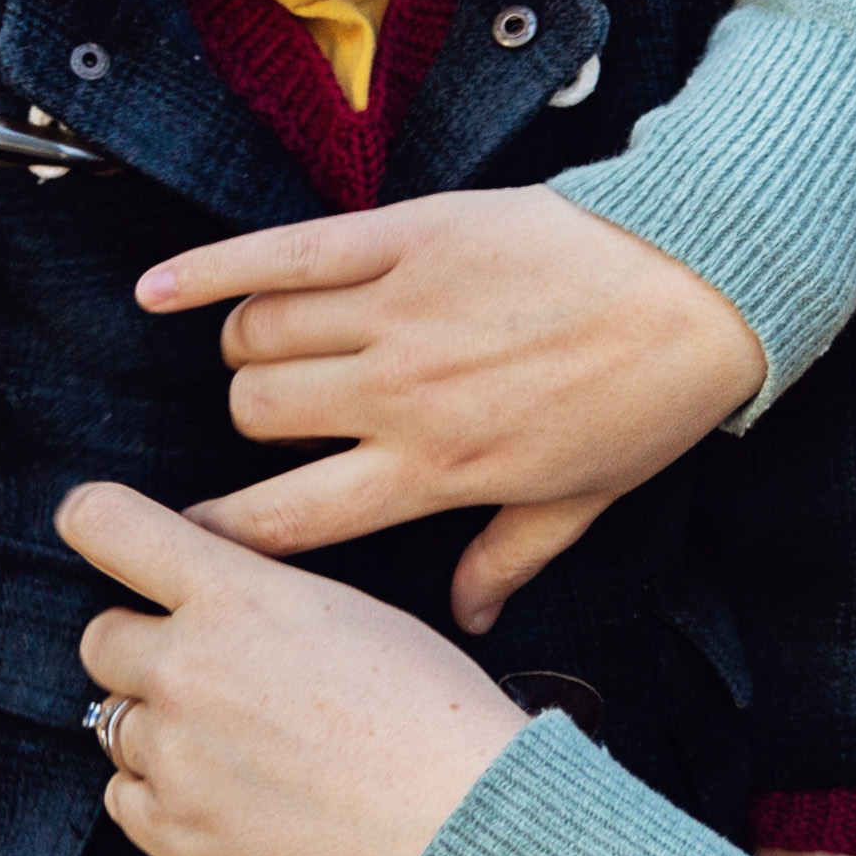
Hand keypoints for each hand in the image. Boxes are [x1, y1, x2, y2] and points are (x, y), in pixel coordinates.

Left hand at [61, 484, 532, 855]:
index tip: (90, 525)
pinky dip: (163, 794)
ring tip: (243, 747)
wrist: (457, 820)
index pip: (110, 528)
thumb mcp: (347, 611)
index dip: (93, 520)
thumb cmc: (429, 709)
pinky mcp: (173, 831)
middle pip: (101, 639)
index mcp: (235, 596)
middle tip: (206, 673)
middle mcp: (186, 667)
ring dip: (164, 729)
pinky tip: (230, 793)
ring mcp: (174, 755)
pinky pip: (125, 799)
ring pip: (116, 724)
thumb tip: (208, 601)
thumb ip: (256, 597)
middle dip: (143, 649)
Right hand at [145, 190, 774, 631]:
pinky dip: (208, 269)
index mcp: (439, 470)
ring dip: (253, 344)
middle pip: (255, 414)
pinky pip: (281, 252)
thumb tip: (464, 622)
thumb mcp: (579, 499)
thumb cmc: (644, 399)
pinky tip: (156, 290)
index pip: (288, 520)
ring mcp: (400, 308)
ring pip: (257, 336)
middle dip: (256, 420)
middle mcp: (404, 395)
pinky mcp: (408, 233)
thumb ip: (505, 559)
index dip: (221, 534)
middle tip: (287, 411)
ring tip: (279, 344)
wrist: (699, 284)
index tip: (187, 537)